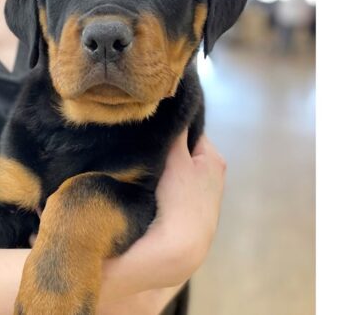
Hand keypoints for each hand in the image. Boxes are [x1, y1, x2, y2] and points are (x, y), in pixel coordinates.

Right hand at [99, 131, 226, 302]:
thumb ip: (175, 133)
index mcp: (214, 159)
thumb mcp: (176, 159)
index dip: (170, 128)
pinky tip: (149, 186)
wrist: (179, 249)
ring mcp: (202, 194)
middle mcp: (213, 174)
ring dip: (163, 167)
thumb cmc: (180, 200)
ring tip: (144, 166)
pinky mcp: (189, 211)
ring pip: (177, 169)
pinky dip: (162, 184)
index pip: (190, 130)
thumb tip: (173, 108)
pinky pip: (173, 187)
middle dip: (166, 147)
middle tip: (144, 144)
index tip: (151, 127)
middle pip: (184, 150)